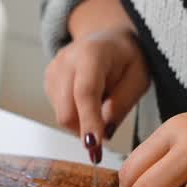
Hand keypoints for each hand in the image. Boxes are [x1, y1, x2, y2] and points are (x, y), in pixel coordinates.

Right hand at [44, 0, 149, 152]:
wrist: (109, 40)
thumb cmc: (127, 59)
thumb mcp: (138, 79)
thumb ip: (122, 105)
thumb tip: (103, 133)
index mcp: (92, 53)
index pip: (85, 92)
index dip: (88, 121)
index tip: (93, 145)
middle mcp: (66, 59)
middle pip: (66, 110)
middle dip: (85, 129)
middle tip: (105, 136)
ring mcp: (53, 70)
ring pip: (61, 115)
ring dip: (82, 122)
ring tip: (102, 105)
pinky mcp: (48, 81)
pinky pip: (59, 111)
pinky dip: (76, 115)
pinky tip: (89, 101)